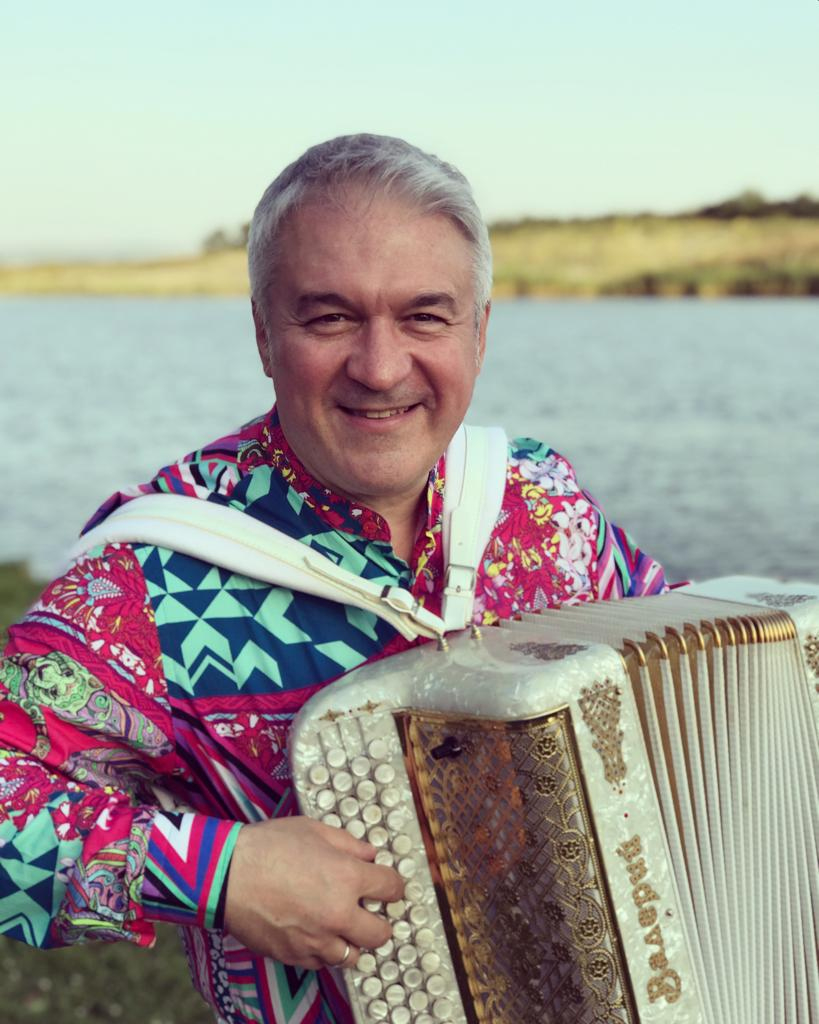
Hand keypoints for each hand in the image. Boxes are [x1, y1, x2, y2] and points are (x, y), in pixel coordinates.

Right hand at [223, 815, 403, 969]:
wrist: (226, 875)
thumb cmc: (268, 846)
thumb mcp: (313, 830)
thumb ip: (348, 843)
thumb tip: (369, 855)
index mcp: (347, 878)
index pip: (391, 888)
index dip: (393, 885)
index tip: (389, 886)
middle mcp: (338, 914)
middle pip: (380, 933)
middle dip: (379, 922)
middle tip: (369, 911)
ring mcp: (317, 940)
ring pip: (352, 956)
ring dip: (351, 941)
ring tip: (340, 926)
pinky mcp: (295, 956)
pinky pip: (322, 963)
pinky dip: (324, 951)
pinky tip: (315, 934)